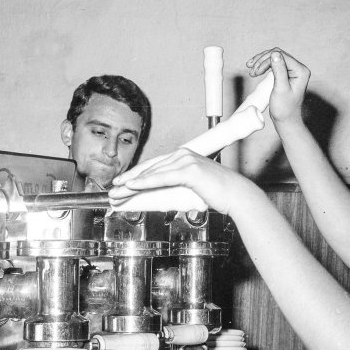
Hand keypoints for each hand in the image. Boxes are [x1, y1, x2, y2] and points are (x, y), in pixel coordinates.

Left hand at [109, 148, 251, 214]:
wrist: (236, 195)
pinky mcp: (188, 170)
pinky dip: (145, 182)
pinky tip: (132, 186)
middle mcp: (183, 155)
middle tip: (113, 189)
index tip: (122, 183)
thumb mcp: (192, 188)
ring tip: (117, 191)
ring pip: (153, 173)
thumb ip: (175, 186)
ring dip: (132, 183)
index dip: (136, 174)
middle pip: (150, 168)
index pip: (154, 165)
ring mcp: (186, 160)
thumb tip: (156, 194)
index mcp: (184, 156)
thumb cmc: (218, 193)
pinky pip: (162, 178)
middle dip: (129, 179)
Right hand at [246, 48, 309, 125]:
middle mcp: (298, 69)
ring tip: (250, 70)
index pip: (281, 56)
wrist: (286, 120)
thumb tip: (275, 54)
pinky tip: (254, 69)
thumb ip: (279, 71)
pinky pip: (273, 64)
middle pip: (277, 55)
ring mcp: (292, 71)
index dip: (266, 61)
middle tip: (251, 71)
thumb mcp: (281, 89)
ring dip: (260, 62)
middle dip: (262, 61)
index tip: (255, 72)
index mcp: (300, 71)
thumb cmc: (285, 109)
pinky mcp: (285, 74)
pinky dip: (263, 66)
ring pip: (274, 58)